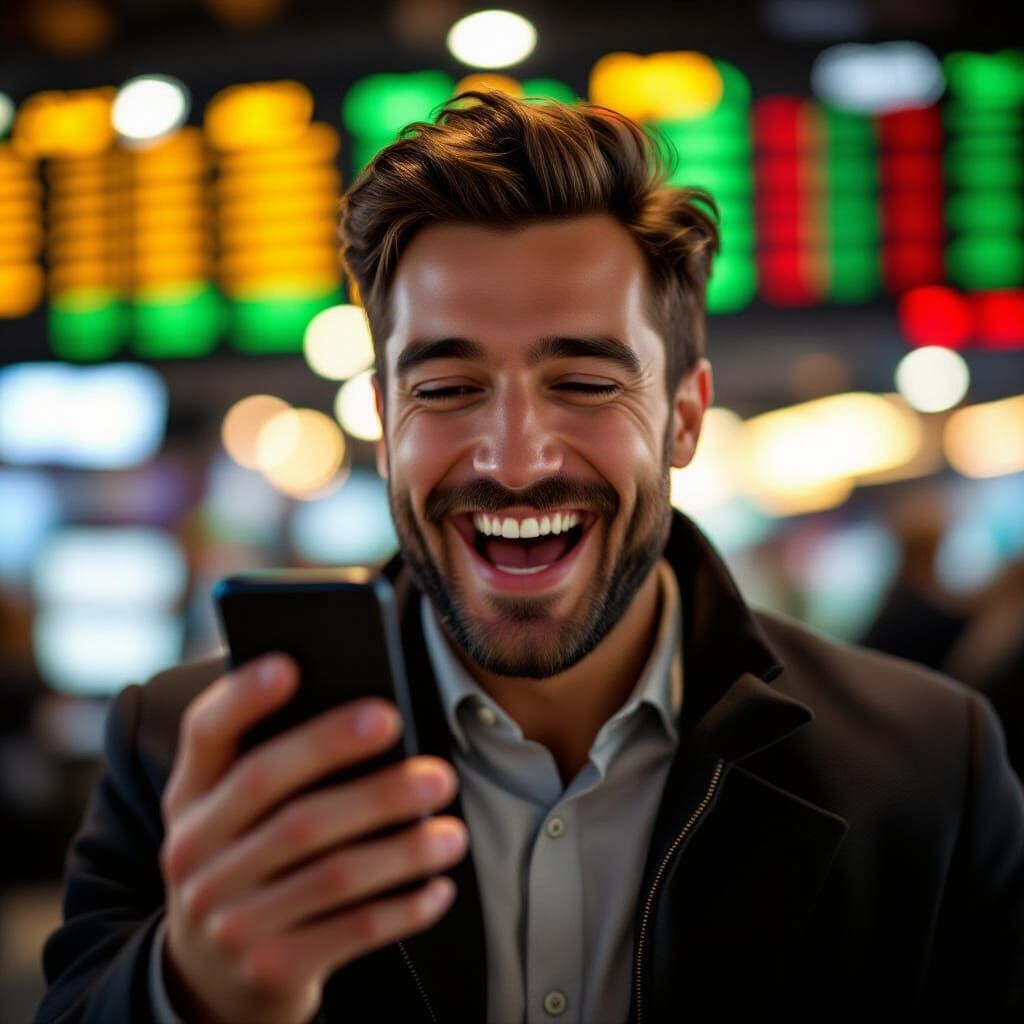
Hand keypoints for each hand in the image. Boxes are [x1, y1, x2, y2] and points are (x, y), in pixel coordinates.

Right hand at [158, 653, 466, 1023]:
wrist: (213, 975)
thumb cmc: (251, 857)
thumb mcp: (238, 813)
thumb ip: (279, 762)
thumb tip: (369, 708)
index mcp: (191, 796)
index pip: (206, 732)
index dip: (243, 697)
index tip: (290, 664)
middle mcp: (195, 853)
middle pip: (273, 792)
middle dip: (347, 760)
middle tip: (422, 755)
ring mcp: (227, 917)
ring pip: (327, 869)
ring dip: (401, 847)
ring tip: (453, 829)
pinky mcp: (268, 968)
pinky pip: (350, 932)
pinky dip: (402, 907)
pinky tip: (439, 886)